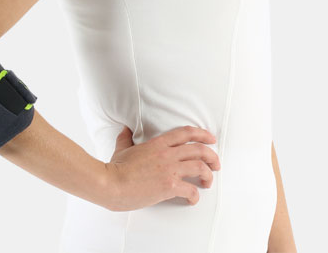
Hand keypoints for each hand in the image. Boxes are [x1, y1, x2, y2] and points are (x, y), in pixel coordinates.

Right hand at [104, 124, 219, 210]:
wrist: (111, 183)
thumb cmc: (115, 168)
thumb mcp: (122, 148)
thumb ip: (126, 137)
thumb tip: (125, 129)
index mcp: (158, 143)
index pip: (185, 133)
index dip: (202, 134)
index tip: (211, 138)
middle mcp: (167, 154)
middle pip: (199, 150)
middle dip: (212, 156)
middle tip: (216, 163)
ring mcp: (169, 169)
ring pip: (200, 167)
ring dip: (209, 175)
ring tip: (209, 181)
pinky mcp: (169, 186)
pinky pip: (191, 190)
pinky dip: (195, 195)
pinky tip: (193, 199)